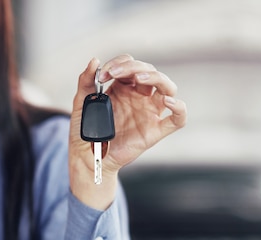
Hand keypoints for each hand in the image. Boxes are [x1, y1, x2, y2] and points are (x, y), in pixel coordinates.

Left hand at [69, 55, 186, 208]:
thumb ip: (85, 81)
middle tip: (114, 73)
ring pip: (167, 87)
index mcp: (124, 88)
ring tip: (139, 79)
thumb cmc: (86, 131)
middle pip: (150, 71)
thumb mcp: (81, 102)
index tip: (102, 74)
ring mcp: (149, 113)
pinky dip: (179, 108)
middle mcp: (139, 97)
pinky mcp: (156, 131)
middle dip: (133, 67)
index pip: (131, 64)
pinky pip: (177, 119)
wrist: (88, 157)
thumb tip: (94, 61)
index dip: (119, 64)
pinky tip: (168, 101)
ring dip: (156, 77)